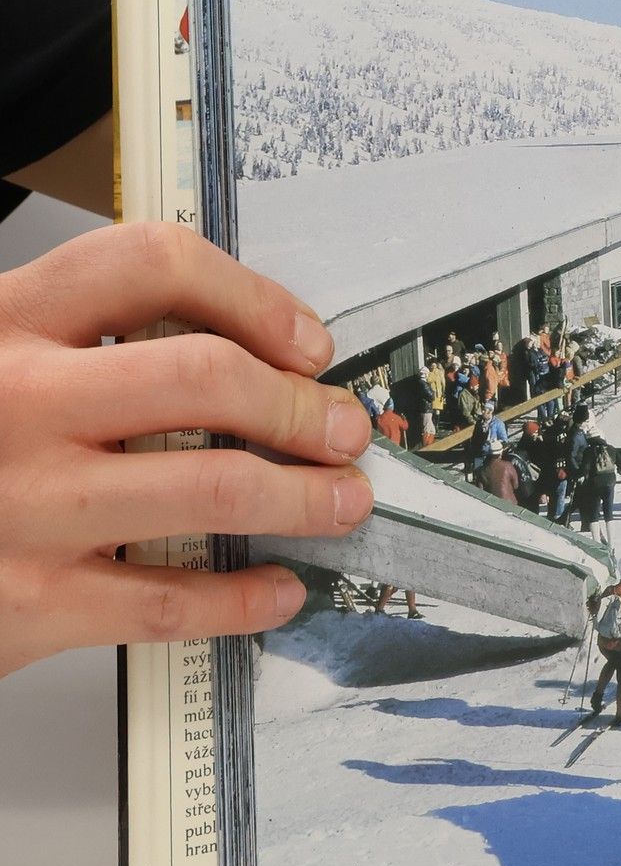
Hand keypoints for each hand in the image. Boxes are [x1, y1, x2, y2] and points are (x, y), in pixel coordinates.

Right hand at [0, 222, 374, 677]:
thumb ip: (88, 344)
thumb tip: (252, 355)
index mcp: (5, 324)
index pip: (153, 264)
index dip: (255, 298)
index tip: (306, 344)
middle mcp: (15, 403)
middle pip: (205, 377)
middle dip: (302, 407)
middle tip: (343, 429)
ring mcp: (24, 504)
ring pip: (214, 488)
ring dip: (306, 498)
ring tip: (341, 501)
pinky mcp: (29, 601)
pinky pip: (173, 600)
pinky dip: (247, 598)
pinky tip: (278, 589)